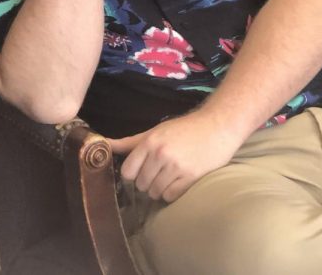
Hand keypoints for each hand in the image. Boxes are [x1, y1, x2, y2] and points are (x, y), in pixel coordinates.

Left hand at [107, 111, 244, 202]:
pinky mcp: (190, 177)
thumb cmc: (185, 129)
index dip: (134, 174)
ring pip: (155, 192)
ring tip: (172, 176)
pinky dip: (173, 192)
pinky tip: (180, 181)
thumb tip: (103, 144)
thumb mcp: (156, 131)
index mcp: (150, 142)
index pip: (128, 172)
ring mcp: (176, 167)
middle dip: (148, 181)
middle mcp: (160, 154)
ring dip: (161, 188)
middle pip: (141, 184)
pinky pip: (170, 196)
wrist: (218, 126)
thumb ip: (130, 142)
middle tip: (161, 171)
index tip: (143, 170)